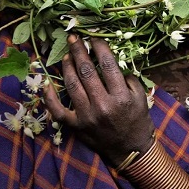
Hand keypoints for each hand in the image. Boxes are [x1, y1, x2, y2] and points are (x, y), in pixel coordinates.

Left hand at [43, 34, 154, 166]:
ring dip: (67, 67)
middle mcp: (103, 105)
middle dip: (79, 51)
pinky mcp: (76, 126)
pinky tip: (48, 84)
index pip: (107, 64)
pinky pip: (58, 110)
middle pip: (86, 71)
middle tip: (73, 39)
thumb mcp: (141, 97)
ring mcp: (87, 116)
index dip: (99, 48)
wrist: (131, 150)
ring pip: (72, 85)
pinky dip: (50, 97)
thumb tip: (111, 61)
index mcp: (121, 96)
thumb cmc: (137, 120)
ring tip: (66, 56)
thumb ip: (128, 78)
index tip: (93, 38)